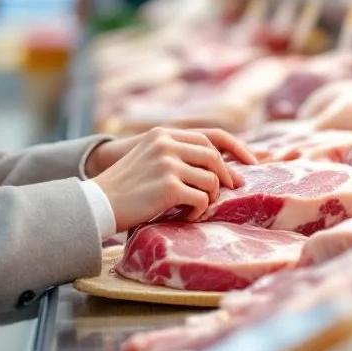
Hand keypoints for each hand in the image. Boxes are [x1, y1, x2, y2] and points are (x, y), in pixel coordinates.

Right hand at [90, 128, 254, 232]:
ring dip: (209, 198)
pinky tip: (187, 215)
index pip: (211, 137)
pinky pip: (202, 200)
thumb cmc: (125, 187)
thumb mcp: (148, 158)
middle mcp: (167, 144)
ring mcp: (168, 164)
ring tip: (195, 208)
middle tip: (229, 192)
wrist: (99, 203)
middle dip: (226, 177)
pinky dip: (199, 211)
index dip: (235, 150)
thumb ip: (175, 154)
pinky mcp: (169, 186)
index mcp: (163, 135)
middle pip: (214, 157)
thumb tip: (215, 166)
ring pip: (211, 180)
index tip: (252, 163)